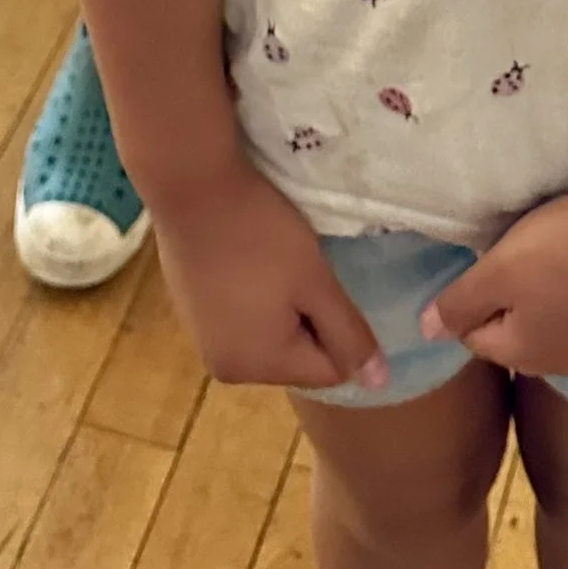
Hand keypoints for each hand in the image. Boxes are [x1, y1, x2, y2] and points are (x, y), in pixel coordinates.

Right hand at [152, 165, 388, 391]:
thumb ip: (349, 334)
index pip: (328, 371)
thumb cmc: (261, 233)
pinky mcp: (189, 314)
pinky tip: (247, 260)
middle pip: (295, 359)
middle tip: (301, 271)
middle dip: (308, 320)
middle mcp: (227, 368)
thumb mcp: (315, 280)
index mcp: (260, 367)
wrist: (191, 186)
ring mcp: (202, 342)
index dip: (339, 326)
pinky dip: (251, 299)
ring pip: (267, 339)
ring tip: (272, 263)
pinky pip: (239, 321)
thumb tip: (378, 382)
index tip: (327, 283)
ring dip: (280, 309)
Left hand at [419, 179, 567, 378]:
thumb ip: (459, 304)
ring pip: (546, 320)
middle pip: (511, 331)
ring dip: (540, 291)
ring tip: (551, 249)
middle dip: (507, 296)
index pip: (474, 335)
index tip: (490, 257)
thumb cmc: (563, 247)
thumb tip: (426, 333)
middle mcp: (563, 365)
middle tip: (518, 250)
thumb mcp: (499, 270)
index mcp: (525, 357)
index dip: (473, 293)